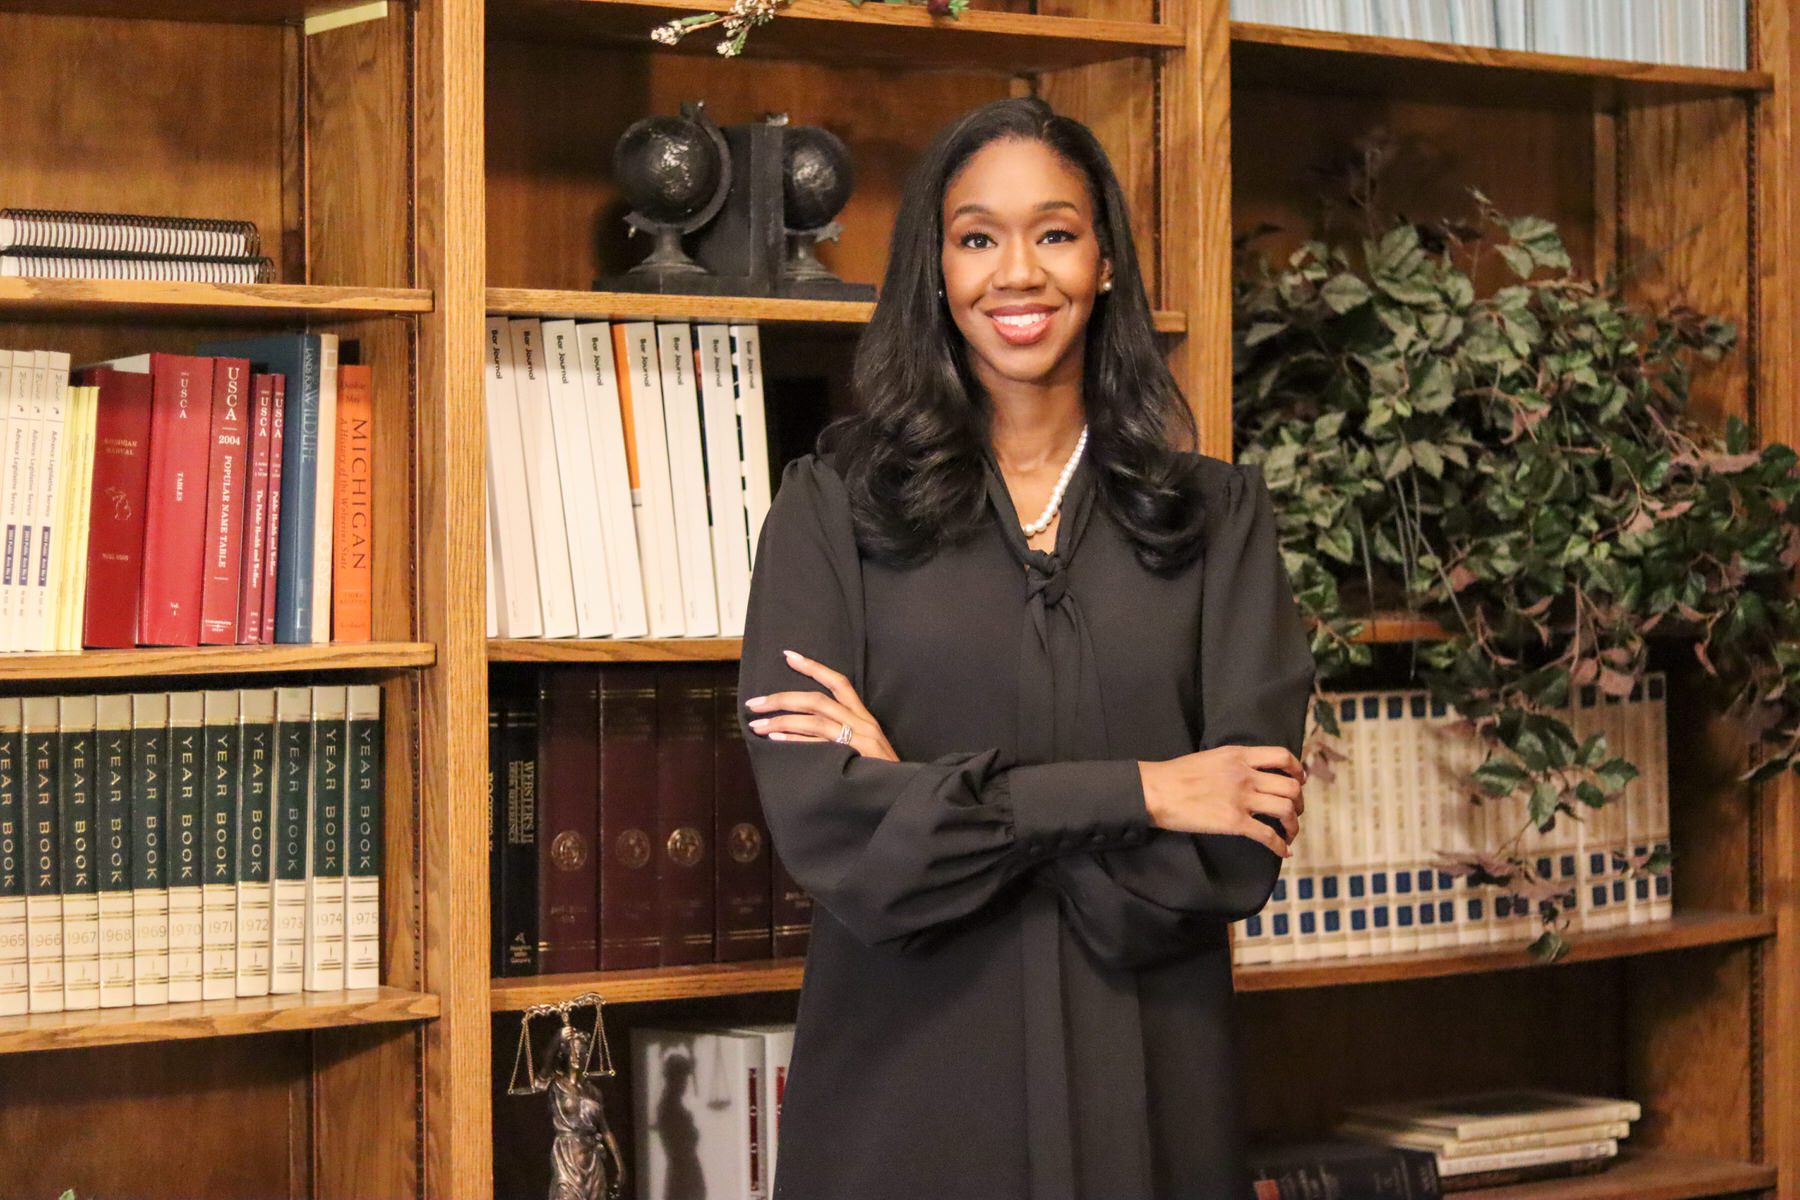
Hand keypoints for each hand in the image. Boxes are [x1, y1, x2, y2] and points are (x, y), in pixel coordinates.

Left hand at [744, 648, 899, 761]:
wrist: (904, 794)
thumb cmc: (881, 773)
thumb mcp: (866, 747)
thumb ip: (843, 734)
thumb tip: (804, 728)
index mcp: (864, 717)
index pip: (839, 683)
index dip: (814, 667)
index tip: (788, 656)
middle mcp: (862, 723)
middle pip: (817, 700)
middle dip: (783, 699)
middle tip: (755, 703)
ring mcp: (859, 739)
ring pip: (815, 720)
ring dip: (782, 720)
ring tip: (757, 725)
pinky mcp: (855, 757)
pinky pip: (819, 744)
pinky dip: (796, 739)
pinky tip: (776, 738)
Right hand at [1137, 746, 1305, 857]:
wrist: (1156, 790)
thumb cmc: (1176, 775)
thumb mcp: (1211, 758)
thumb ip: (1234, 763)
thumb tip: (1249, 774)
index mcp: (1239, 756)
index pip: (1282, 756)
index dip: (1297, 770)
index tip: (1299, 780)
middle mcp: (1246, 775)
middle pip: (1290, 787)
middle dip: (1299, 802)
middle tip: (1295, 811)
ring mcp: (1242, 799)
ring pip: (1286, 810)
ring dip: (1293, 824)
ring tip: (1290, 833)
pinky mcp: (1234, 822)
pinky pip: (1268, 835)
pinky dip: (1280, 845)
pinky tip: (1283, 851)